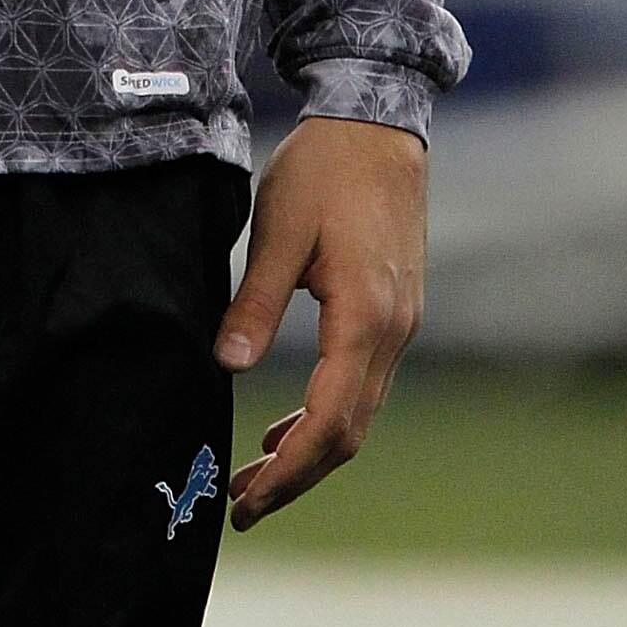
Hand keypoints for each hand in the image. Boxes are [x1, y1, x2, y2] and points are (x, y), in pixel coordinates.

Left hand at [212, 114, 426, 531]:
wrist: (378, 122)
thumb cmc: (325, 168)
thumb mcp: (279, 229)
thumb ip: (256, 301)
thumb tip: (226, 364)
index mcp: (364, 316)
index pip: (329, 422)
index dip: (288, 471)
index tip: (246, 500)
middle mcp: (393, 331)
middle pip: (349, 433)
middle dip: (297, 475)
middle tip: (241, 503)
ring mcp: (400, 323)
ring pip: (359, 413)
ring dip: (310, 450)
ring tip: (255, 471)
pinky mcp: (395, 310)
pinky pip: (363, 383)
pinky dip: (327, 415)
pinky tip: (289, 424)